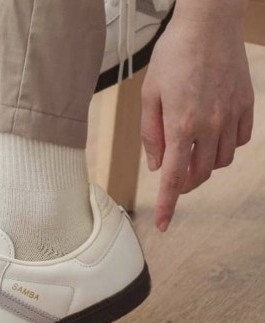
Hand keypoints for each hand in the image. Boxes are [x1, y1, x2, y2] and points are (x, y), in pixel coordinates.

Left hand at [141, 6, 253, 231]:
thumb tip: (156, 167)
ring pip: (220, 162)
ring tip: (190, 151)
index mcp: (180, 126)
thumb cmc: (172, 57)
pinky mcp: (247, 106)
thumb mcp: (149, 97)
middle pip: (199, 174)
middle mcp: (209, 126)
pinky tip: (212, 135)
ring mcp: (232, 116)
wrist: (209, 23)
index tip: (163, 225)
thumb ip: (152, 136)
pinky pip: (239, 142)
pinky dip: (224, 147)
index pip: (172, 178)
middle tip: (172, 176)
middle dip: (184, 183)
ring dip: (203, 165)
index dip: (167, 205)